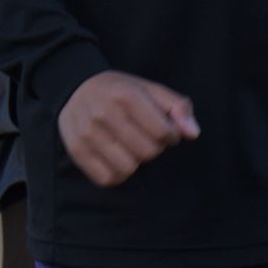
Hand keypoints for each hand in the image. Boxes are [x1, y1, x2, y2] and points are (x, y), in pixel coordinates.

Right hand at [58, 70, 198, 187]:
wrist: (75, 89)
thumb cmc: (120, 92)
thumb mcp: (151, 90)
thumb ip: (178, 107)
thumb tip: (192, 134)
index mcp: (126, 95)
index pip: (164, 132)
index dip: (171, 136)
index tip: (164, 130)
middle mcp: (103, 113)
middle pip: (148, 152)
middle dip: (154, 148)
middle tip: (146, 139)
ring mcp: (87, 133)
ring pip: (128, 168)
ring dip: (135, 162)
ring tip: (130, 148)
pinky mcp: (76, 150)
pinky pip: (107, 178)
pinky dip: (118, 174)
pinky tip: (117, 159)